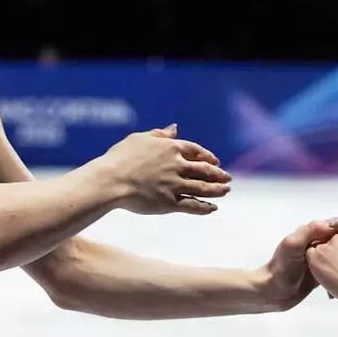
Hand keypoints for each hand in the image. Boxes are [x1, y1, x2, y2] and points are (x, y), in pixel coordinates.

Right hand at [99, 124, 231, 214]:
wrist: (109, 180)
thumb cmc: (120, 158)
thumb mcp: (139, 139)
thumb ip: (160, 134)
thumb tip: (175, 128)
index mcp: (170, 148)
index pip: (196, 150)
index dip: (208, 156)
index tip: (215, 161)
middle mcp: (177, 166)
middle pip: (204, 170)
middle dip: (218, 174)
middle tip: (228, 177)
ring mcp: (174, 185)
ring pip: (203, 188)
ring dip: (217, 190)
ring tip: (226, 191)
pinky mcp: (169, 203)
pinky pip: (192, 206)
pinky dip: (205, 207)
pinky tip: (213, 208)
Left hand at [259, 218, 337, 310]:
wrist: (273, 292)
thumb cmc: (281, 268)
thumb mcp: (294, 244)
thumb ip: (311, 231)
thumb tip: (334, 222)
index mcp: (307, 235)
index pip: (330, 228)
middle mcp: (313, 246)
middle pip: (335, 242)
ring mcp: (316, 261)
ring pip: (336, 256)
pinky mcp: (319, 274)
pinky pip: (333, 270)